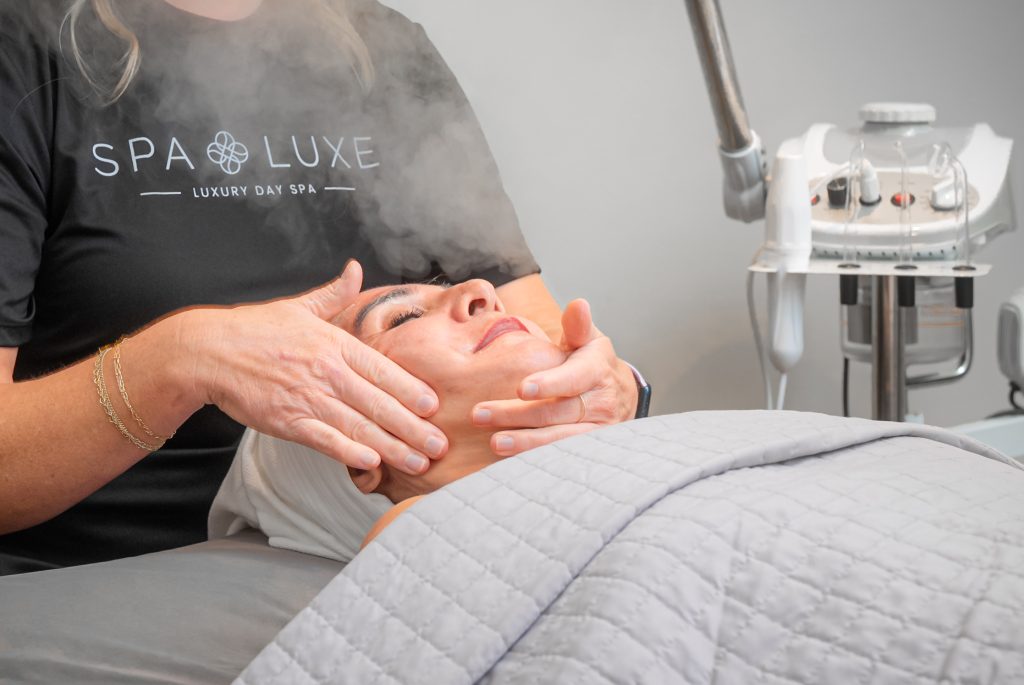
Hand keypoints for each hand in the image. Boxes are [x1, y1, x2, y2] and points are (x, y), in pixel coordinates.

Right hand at [182, 261, 447, 473]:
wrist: (207, 351)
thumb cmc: (254, 329)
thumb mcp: (298, 306)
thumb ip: (333, 293)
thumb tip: (355, 268)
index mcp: (334, 344)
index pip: (383, 369)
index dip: (411, 389)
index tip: (434, 406)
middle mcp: (327, 371)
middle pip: (380, 403)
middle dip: (413, 427)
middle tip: (440, 445)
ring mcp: (307, 397)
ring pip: (359, 426)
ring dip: (392, 446)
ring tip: (418, 462)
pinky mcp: (286, 420)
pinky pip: (325, 438)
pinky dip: (349, 451)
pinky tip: (372, 462)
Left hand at [470, 299, 636, 455]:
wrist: (620, 396)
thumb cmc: (592, 363)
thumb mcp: (589, 340)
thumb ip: (577, 326)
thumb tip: (578, 304)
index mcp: (597, 369)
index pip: (574, 378)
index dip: (550, 384)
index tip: (522, 389)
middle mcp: (602, 402)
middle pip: (557, 412)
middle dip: (517, 415)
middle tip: (479, 414)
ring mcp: (599, 430)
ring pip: (560, 439)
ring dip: (525, 443)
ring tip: (494, 443)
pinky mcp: (591, 450)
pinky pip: (562, 456)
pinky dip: (536, 458)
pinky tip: (510, 461)